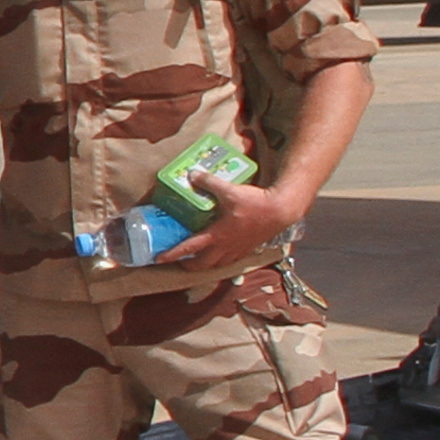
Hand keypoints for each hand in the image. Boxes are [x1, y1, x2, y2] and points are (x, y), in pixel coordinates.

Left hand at [178, 179, 309, 264]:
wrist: (281, 211)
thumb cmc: (255, 203)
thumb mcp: (229, 190)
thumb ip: (209, 182)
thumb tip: (192, 174)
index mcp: (217, 235)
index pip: (189, 248)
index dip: (172, 254)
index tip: (158, 258)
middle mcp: (225, 247)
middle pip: (202, 265)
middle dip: (189, 265)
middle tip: (180, 260)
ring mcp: (238, 250)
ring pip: (217, 265)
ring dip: (205, 264)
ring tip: (198, 257)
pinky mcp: (248, 249)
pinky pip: (230, 260)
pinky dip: (221, 259)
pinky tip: (220, 251)